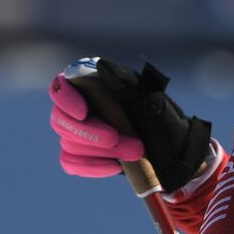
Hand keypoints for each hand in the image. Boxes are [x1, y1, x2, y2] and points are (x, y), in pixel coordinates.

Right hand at [50, 57, 212, 192]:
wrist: (174, 149)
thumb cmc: (160, 117)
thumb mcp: (148, 96)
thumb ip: (124, 80)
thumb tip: (100, 66)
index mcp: (88, 87)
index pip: (59, 88)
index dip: (66, 100)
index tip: (84, 113)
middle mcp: (77, 108)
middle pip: (62, 121)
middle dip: (93, 135)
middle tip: (125, 142)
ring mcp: (77, 133)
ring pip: (69, 143)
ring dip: (102, 151)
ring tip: (135, 152)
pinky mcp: (82, 156)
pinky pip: (71, 163)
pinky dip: (92, 167)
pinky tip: (114, 167)